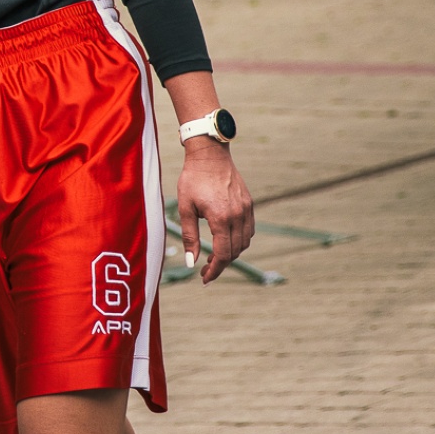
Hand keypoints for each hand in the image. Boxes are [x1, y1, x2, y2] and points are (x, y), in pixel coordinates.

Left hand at [175, 139, 253, 282]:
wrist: (209, 155)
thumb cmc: (193, 179)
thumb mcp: (185, 208)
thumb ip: (189, 236)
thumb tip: (191, 262)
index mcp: (221, 218)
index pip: (223, 254)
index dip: (214, 270)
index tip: (204, 278)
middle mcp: (238, 216)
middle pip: (235, 251)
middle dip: (221, 264)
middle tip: (206, 268)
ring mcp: (246, 209)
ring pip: (245, 242)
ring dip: (232, 253)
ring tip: (214, 255)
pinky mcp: (249, 204)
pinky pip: (249, 230)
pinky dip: (240, 240)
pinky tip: (226, 239)